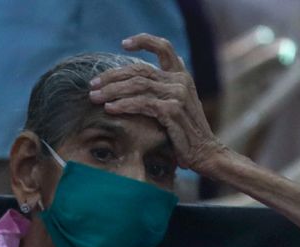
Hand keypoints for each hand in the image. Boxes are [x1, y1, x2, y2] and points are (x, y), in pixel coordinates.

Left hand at [89, 34, 225, 171]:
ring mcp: (177, 95)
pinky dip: (123, 105)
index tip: (124, 44)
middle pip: (140, 69)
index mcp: (181, 75)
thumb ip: (166, 88)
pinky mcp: (172, 111)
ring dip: (112, 91)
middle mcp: (180, 81)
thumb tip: (152, 73)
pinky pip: (142, 103)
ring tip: (95, 97)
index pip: (164, 47)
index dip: (144, 41)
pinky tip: (109, 108)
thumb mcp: (179, 104)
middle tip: (93, 84)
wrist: (206, 153)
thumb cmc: (186, 133)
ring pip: (137, 85)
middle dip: (112, 76)